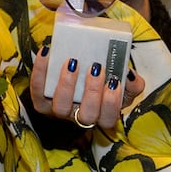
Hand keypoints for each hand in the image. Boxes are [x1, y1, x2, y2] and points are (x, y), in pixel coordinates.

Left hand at [29, 44, 144, 129]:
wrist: (78, 73)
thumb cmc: (103, 83)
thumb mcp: (123, 85)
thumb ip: (133, 83)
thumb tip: (129, 75)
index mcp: (102, 116)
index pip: (109, 119)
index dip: (111, 103)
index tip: (114, 81)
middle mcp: (80, 118)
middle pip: (86, 116)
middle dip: (92, 92)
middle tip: (95, 68)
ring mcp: (59, 112)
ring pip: (60, 107)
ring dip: (67, 84)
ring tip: (72, 62)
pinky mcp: (40, 102)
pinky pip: (37, 90)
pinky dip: (40, 71)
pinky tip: (47, 52)